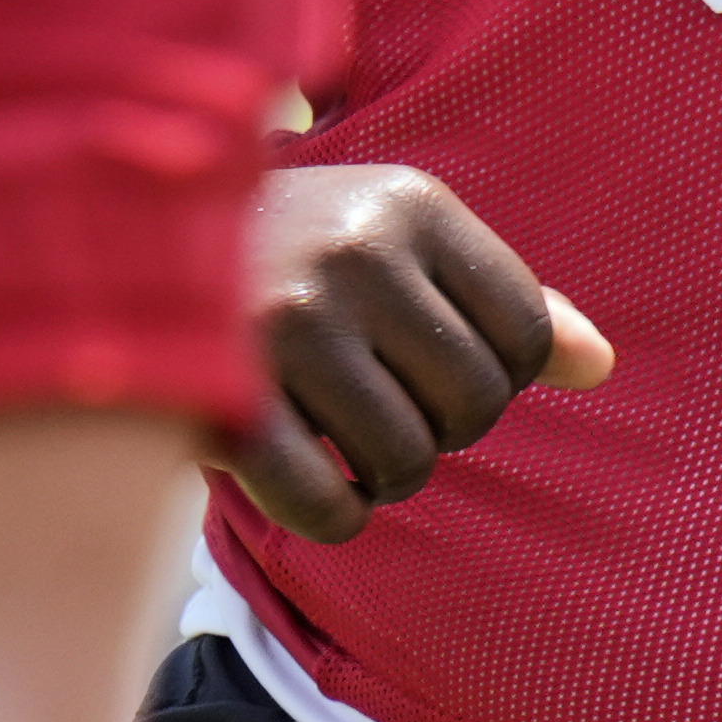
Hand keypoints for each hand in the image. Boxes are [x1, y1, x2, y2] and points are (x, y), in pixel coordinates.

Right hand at [227, 164, 613, 544]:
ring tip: (343, 435)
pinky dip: (333, 516)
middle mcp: (354, 254)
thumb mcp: (398, 236)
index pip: (526, 336)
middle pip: (475, 407)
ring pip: (406, 461)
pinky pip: (328, 508)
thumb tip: (600, 364)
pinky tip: (312, 483)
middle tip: (387, 408)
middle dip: (443, 429)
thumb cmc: (290, 246)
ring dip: (384, 474)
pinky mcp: (227, 400)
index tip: (440, 368)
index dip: (499, 376)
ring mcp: (286, 325)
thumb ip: (499, 296)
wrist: (122, 235)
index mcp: (410, 205)